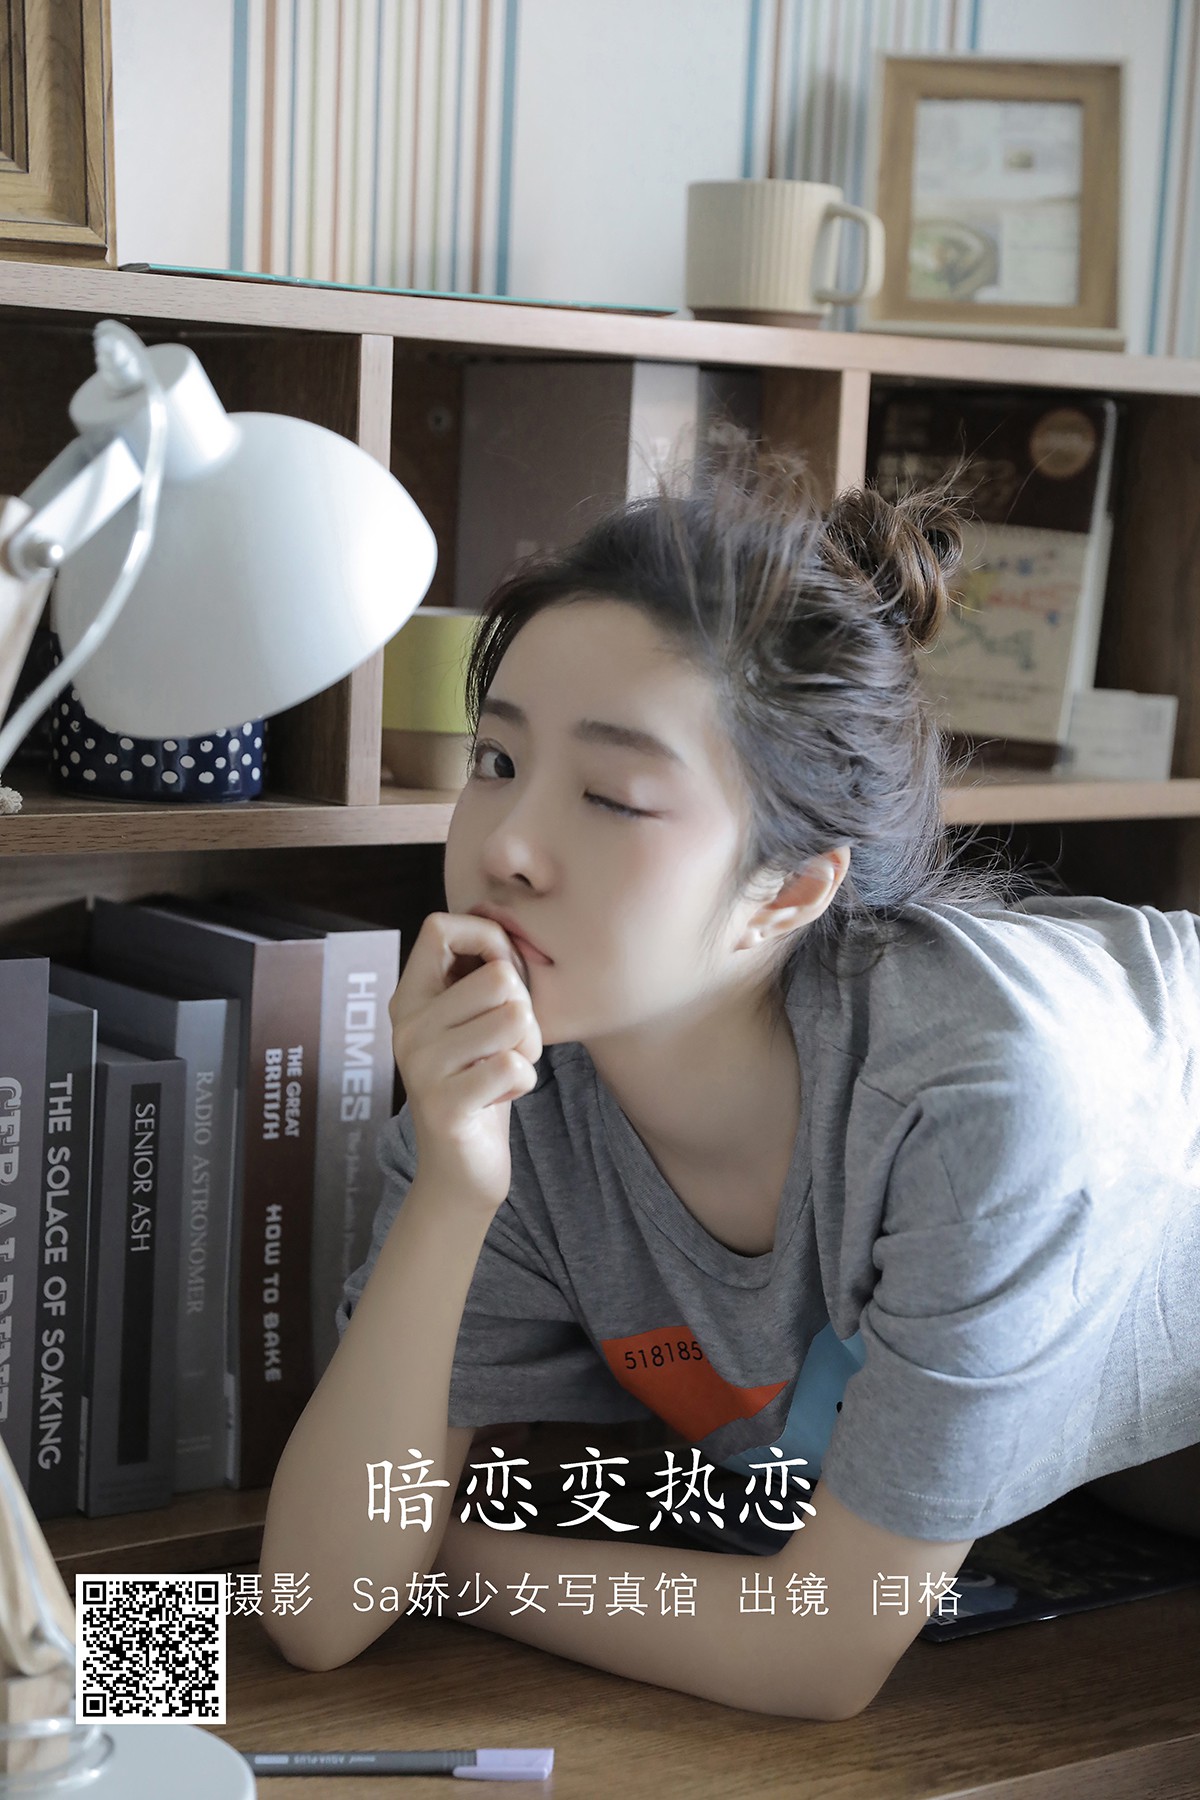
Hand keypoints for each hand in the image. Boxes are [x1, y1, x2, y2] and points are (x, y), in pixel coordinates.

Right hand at [388, 912, 543, 1210]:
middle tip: (508, 1043)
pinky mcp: (444, 1105)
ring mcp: (421, 1066)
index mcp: (410, 998)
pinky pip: (516, 1067)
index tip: (502, 974)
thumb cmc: (478, 1083)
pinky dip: (524, 1083)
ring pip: (514, 1019)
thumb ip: (481, 977)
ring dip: (527, 1048)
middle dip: (525, 1011)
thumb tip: (507, 929)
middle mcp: (407, 1027)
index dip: (487, 938)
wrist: (459, 1170)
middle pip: (499, 977)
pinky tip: (499, 1097)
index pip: (440, 926)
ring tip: (504, 1068)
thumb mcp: (472, 1023)